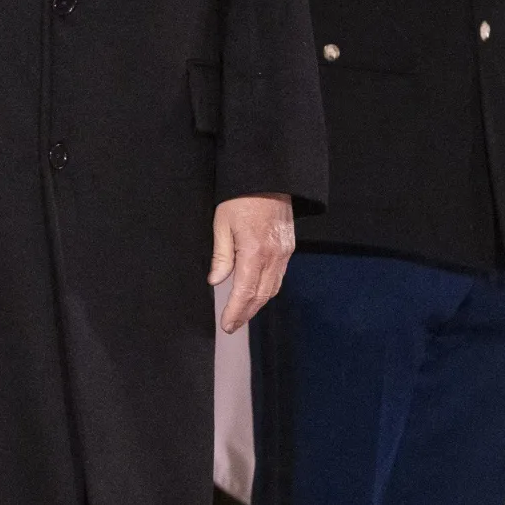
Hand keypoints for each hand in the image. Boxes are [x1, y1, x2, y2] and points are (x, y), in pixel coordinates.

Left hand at [209, 193, 294, 333]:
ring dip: (257, 304)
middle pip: (261, 295)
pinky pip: (279, 276)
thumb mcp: (221, 224)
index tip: (226, 325)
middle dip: (246, 313)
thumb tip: (215, 281)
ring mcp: (284, 253)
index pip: (244, 292)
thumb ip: (221, 256)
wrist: (268, 179)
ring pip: (272, 288)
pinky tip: (256, 293)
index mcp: (254, 252)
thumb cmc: (240, 198)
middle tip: (232, 325)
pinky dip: (267, 290)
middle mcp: (273, 257)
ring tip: (242, 314)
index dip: (235, 311)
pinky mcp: (288, 248)